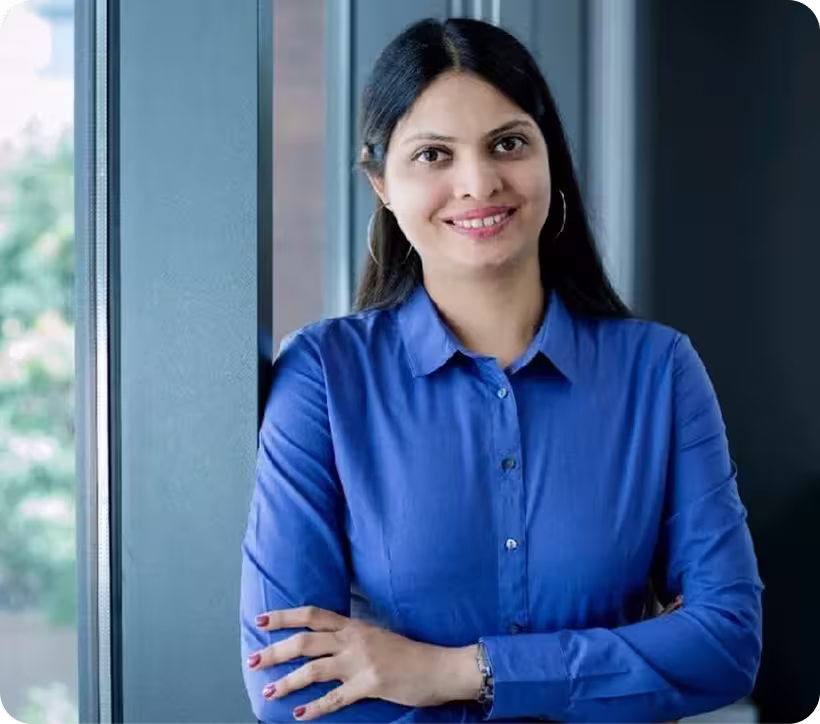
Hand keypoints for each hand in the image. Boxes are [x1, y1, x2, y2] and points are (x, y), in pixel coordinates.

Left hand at [246, 606, 478, 720]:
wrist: (439, 666)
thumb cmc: (409, 654)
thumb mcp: (377, 636)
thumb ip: (351, 637)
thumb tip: (327, 642)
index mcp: (355, 626)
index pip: (312, 615)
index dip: (284, 616)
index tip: (261, 620)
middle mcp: (354, 640)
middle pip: (305, 641)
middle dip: (275, 651)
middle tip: (253, 660)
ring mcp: (361, 662)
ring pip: (313, 669)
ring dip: (287, 682)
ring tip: (269, 692)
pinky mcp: (370, 684)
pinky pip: (336, 698)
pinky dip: (315, 708)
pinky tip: (299, 715)